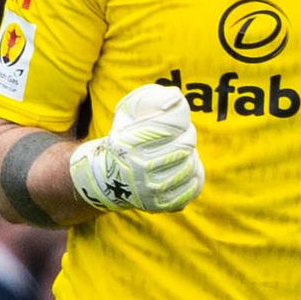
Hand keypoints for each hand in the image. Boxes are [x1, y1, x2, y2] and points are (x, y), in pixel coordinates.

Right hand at [70, 84, 204, 212]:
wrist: (106, 181)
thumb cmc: (122, 141)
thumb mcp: (124, 117)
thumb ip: (145, 101)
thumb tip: (175, 95)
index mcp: (129, 144)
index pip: (168, 128)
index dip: (181, 120)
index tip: (182, 119)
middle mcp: (139, 168)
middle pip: (183, 146)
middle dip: (189, 135)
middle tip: (187, 133)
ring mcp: (149, 189)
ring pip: (189, 166)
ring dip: (191, 155)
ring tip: (184, 151)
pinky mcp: (158, 204)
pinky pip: (191, 188)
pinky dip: (194, 175)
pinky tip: (188, 168)